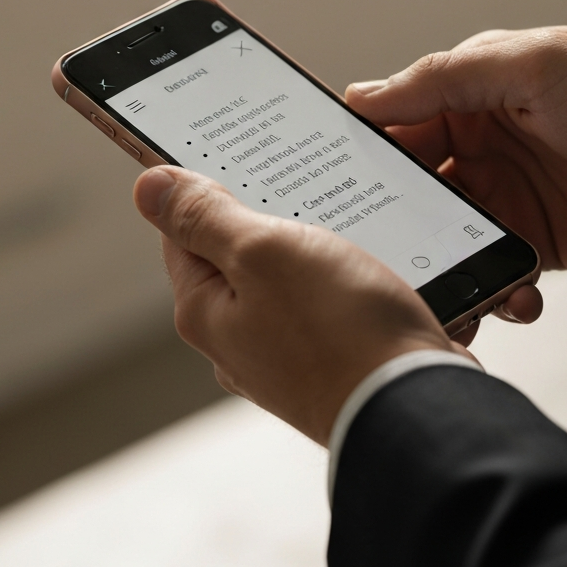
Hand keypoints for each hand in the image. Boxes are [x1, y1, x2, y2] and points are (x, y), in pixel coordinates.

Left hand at [134, 167, 468, 445]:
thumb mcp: (264, 252)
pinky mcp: (336, 363)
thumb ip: (206, 218)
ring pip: (293, 279)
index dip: (208, 190)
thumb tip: (149, 187)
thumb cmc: (340, 331)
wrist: (417, 407)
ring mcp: (289, 356)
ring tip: (351, 224)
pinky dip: (350, 281)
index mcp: (206, 311)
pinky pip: (332, 306)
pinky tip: (378, 265)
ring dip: (318, 248)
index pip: (184, 233)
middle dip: (271, 218)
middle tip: (304, 184)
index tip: (240, 159)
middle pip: (240, 257)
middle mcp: (240, 339)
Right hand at [346, 26, 566, 295]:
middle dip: (388, 223)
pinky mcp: (532, 243)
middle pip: (407, 187)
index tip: (321, 186)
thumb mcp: (539, 65)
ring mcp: (504, 197)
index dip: (356, 150)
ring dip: (436, 268)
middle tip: (373, 260)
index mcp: (473, 92)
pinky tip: (514, 299)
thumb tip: (364, 96)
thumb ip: (449, 76)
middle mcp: (480, 144)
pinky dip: (490, 291)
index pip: (394, 120)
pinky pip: (487, 271)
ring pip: (441, 237)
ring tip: (440, 298)